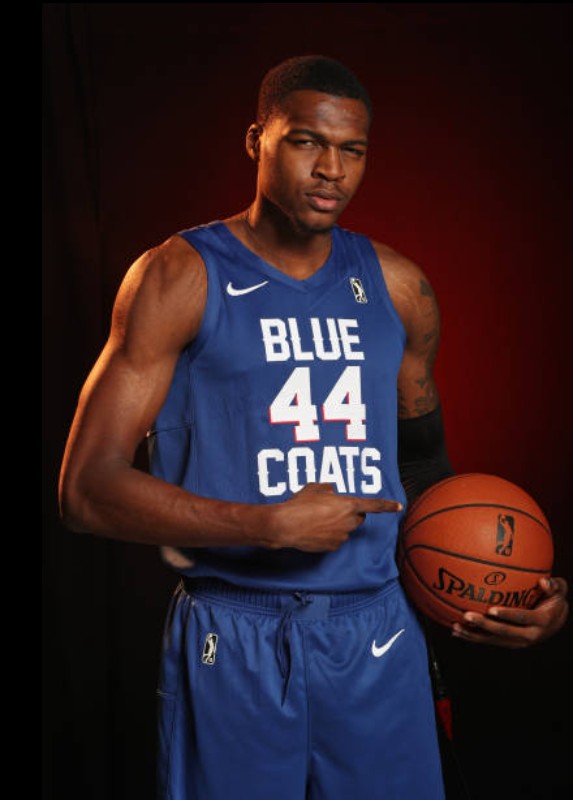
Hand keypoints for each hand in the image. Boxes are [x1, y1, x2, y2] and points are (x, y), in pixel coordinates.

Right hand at [270, 482, 401, 552]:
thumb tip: (331, 493)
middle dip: (351, 514)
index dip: (387, 505)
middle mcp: (348, 522)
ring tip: (317, 519)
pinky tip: (314, 530)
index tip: (399, 506)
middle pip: (359, 519)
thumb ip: (328, 489)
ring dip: (338, 525)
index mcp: (348, 504)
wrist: (286, 525)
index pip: (374, 505)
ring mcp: (341, 536)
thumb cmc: (300, 504)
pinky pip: (335, 540)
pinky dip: (329, 536)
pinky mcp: (332, 547)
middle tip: (334, 509)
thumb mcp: (315, 488)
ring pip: (346, 530)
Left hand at [451, 577, 569, 647]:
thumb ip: (554, 585)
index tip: (491, 610)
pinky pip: (489, 641)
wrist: (556, 621)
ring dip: (474, 635)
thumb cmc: (554, 599)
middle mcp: (530, 635)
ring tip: (456, 627)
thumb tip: (543, 581)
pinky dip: (473, 637)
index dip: (508, 615)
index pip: (523, 618)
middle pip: (504, 632)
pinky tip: (456, 632)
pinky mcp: (509, 643)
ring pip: (493, 640)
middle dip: (484, 625)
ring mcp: (518, 642)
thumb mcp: (559, 590)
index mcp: (541, 621)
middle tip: (467, 616)